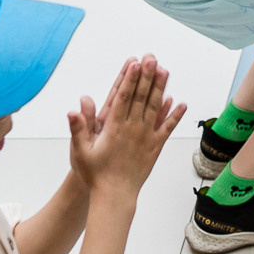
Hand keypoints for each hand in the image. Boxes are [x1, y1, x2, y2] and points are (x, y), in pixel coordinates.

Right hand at [68, 56, 184, 195]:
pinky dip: (174, 115)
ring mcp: (146, 137)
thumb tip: (72, 110)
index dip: (130, 79)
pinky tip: (180, 102)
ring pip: (155, 108)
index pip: (123, 97)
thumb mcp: (80, 152)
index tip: (135, 63)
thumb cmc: (95, 175)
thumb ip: (78, 129)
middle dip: (147, 76)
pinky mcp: (155, 147)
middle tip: (152, 57)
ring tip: (165, 71)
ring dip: (160, 88)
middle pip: (141, 97)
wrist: (115, 196)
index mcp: (114, 128)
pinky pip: (166, 128)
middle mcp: (133, 129)